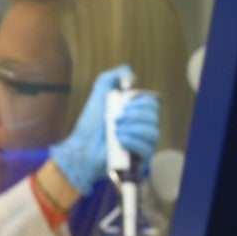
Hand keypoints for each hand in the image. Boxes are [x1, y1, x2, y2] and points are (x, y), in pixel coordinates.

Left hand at [49, 65, 160, 195]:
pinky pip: (147, 148)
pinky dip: (131, 141)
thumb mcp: (99, 93)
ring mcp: (144, 144)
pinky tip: (118, 140)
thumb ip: (112, 77)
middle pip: (154, 115)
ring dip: (131, 128)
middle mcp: (143, 127)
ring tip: (114, 130)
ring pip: (153, 132)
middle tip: (116, 118)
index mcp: (137, 111)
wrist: (82, 145)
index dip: (138, 101)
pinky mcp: (141, 159)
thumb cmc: (90, 123)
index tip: (121, 103)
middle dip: (132, 115)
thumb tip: (130, 76)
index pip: (152, 102)